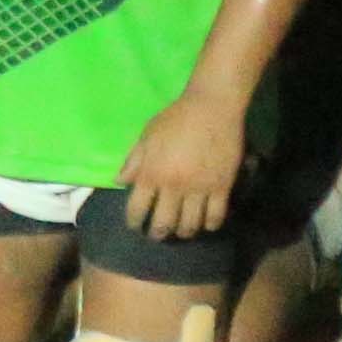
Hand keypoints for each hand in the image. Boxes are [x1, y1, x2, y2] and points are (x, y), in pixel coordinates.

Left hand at [119, 82, 248, 240]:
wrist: (212, 107)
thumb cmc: (176, 118)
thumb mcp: (147, 135)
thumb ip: (133, 161)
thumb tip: (119, 181)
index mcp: (151, 173)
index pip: (137, 209)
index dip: (134, 222)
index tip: (135, 226)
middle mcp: (173, 186)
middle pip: (164, 224)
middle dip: (158, 234)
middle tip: (158, 234)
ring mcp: (199, 189)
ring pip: (190, 226)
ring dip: (183, 233)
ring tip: (181, 231)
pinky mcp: (222, 187)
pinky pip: (215, 217)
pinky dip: (209, 225)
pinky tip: (205, 223)